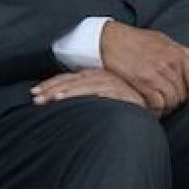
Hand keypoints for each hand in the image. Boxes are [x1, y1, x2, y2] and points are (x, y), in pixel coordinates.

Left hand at [31, 68, 157, 110]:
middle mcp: (104, 79)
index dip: (52, 84)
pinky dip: (88, 95)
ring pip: (85, 86)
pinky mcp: (124, 94)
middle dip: (52, 88)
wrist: (152, 110)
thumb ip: (90, 99)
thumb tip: (62, 102)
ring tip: (51, 99)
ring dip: (67, 92)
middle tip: (36, 98)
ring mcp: (114, 85)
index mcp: (97, 78)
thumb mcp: (105, 100)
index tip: (36, 93)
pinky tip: (75, 100)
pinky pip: (102, 93)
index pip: (70, 78)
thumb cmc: (128, 110)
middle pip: (73, 81)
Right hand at [100, 22, 188, 111]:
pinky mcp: (143, 83)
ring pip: (171, 101)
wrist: (110, 40)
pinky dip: (156, 109)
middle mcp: (169, 65)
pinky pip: (157, 104)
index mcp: (177, 54)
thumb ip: (185, 50)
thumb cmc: (137, 40)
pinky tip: (151, 107)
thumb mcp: (164, 40)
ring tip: (160, 105)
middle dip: (177, 101)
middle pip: (182, 93)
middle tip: (169, 102)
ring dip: (166, 106)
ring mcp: (156, 74)